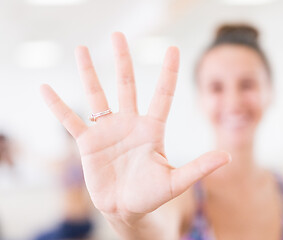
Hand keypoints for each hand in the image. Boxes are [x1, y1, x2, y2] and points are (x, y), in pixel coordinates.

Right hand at [41, 32, 230, 224]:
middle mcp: (130, 123)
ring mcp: (107, 130)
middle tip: (118, 35)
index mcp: (152, 129)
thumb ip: (198, 167)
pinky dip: (58, 106)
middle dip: (122, 59)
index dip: (168, 72)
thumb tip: (227, 157)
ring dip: (89, 73)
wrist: (126, 209)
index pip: (163, 94)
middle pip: (126, 84)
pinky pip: (70, 120)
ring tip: (80, 49)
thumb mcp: (175, 181)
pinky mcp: (87, 143)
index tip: (173, 48)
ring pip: (97, 95)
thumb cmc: (151, 195)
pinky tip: (45, 88)